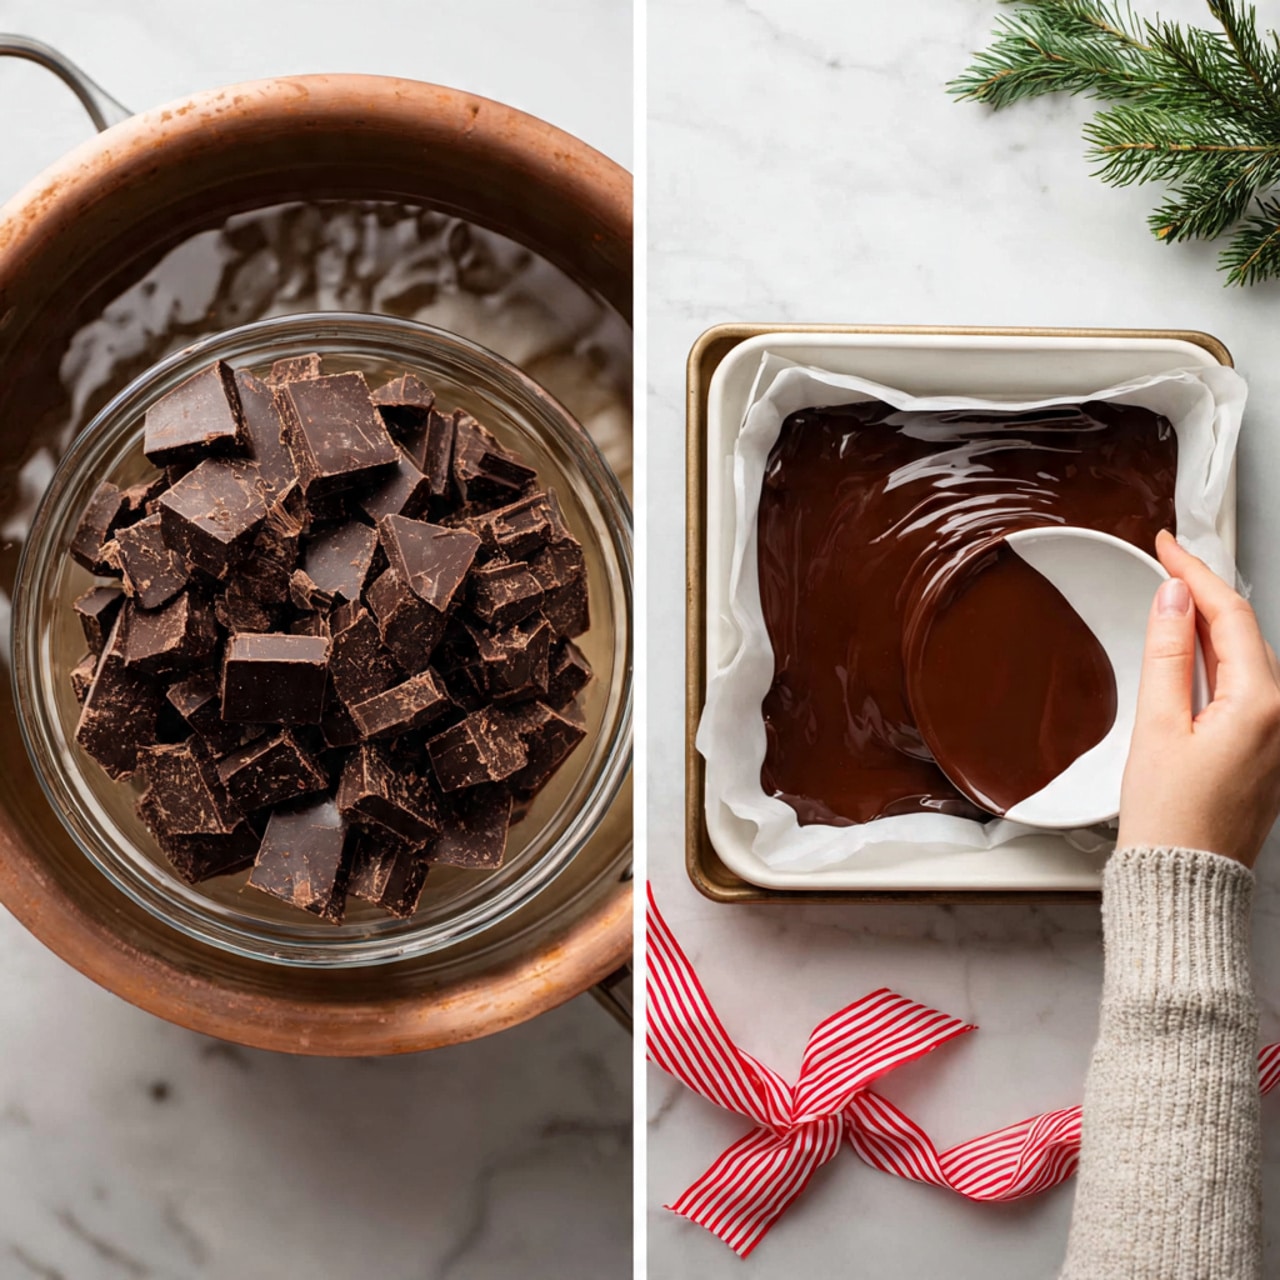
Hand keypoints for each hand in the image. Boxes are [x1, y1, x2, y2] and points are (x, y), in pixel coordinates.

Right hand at [1118, 531, 1279, 867]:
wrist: (1185, 880)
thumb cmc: (1170, 820)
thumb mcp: (1158, 726)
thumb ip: (1169, 654)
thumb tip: (1174, 601)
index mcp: (1262, 704)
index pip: (1229, 615)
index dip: (1195, 572)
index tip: (1168, 546)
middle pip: (1246, 633)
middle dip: (1206, 594)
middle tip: (1168, 563)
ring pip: (1250, 659)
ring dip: (1213, 627)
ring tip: (1176, 600)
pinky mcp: (1268, 753)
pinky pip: (1251, 689)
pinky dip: (1220, 662)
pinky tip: (1195, 653)